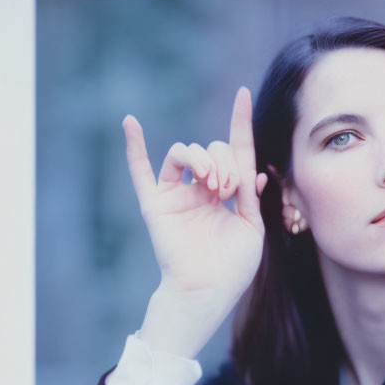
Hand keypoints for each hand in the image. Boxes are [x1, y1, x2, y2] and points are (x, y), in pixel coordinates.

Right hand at [123, 87, 268, 356]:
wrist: (207, 290)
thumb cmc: (233, 265)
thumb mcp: (252, 226)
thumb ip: (250, 194)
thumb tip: (254, 170)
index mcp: (227, 194)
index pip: (234, 152)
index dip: (239, 123)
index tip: (243, 93)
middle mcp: (201, 189)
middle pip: (214, 149)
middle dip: (226, 163)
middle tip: (228, 191)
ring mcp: (178, 194)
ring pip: (186, 151)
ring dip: (204, 160)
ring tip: (213, 186)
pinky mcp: (156, 203)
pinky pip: (141, 171)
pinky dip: (134, 147)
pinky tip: (131, 123)